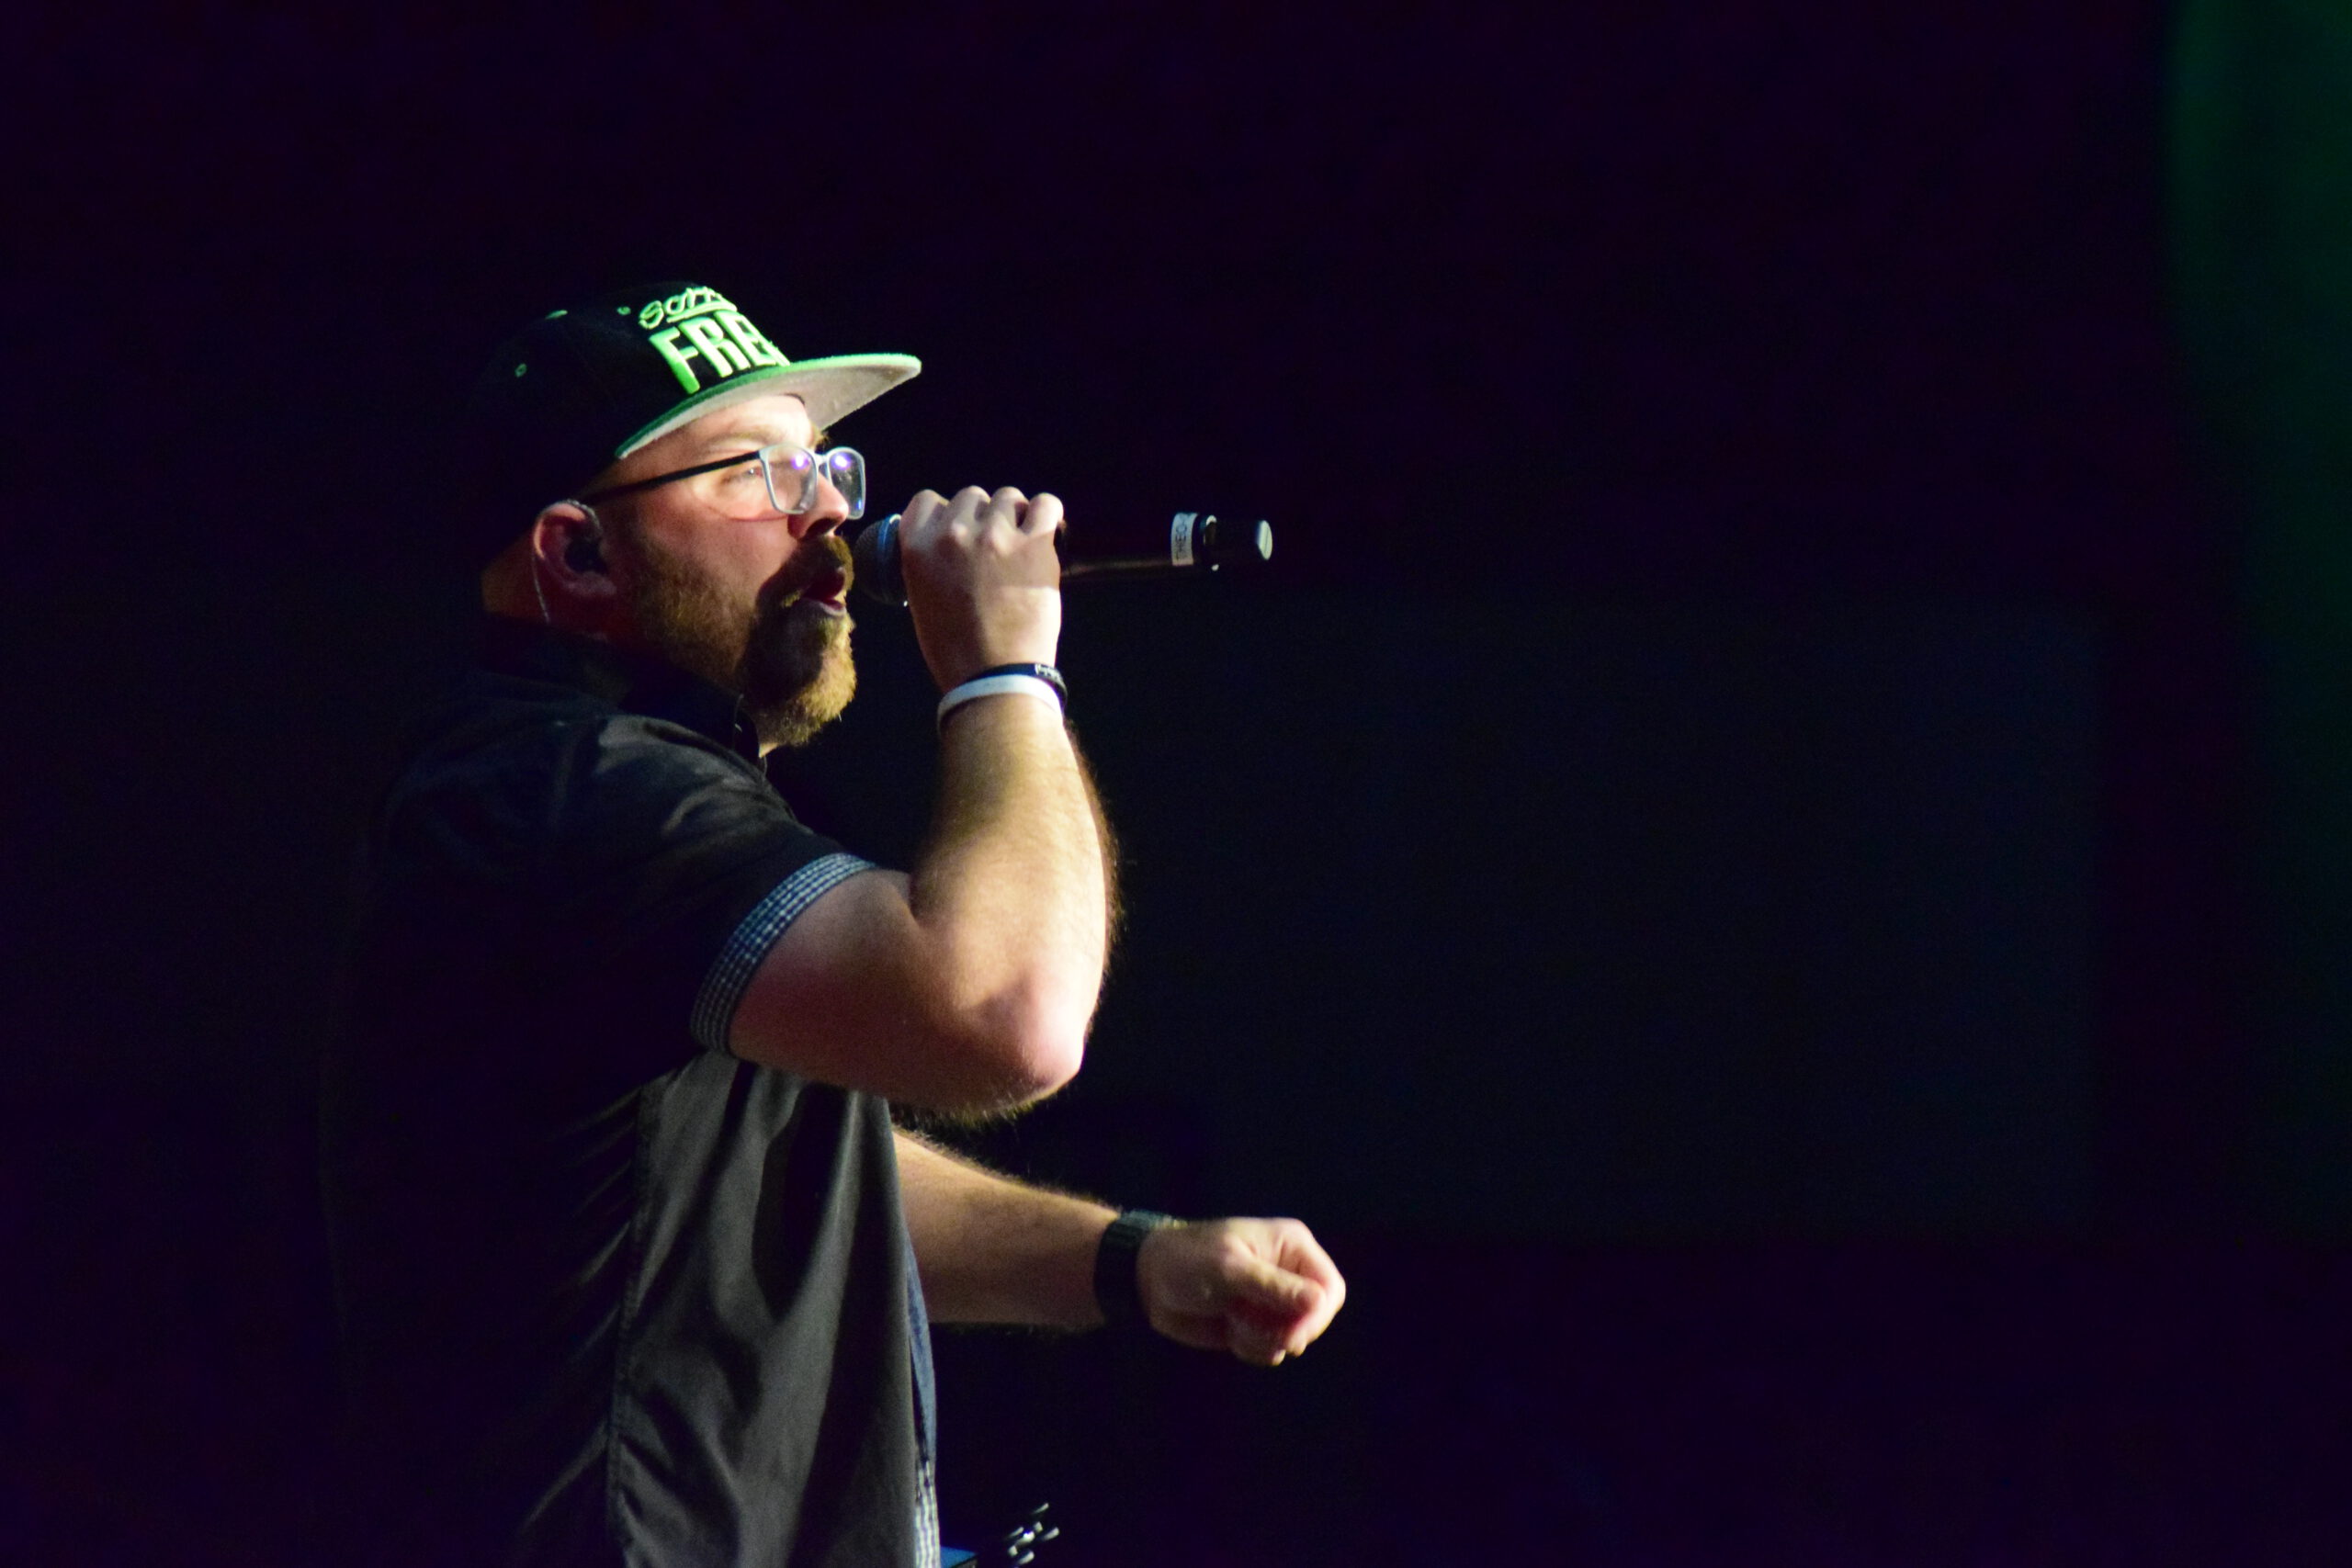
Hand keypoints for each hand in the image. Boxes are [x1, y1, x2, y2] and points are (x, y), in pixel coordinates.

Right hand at [897, 485, 1063, 691]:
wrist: (993, 675)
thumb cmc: (955, 648)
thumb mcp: (921, 598)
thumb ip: (929, 561)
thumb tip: (944, 542)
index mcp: (917, 547)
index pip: (927, 500)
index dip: (946, 514)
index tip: (959, 532)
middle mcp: (952, 533)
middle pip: (971, 497)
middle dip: (981, 519)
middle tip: (993, 550)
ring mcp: (994, 535)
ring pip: (1008, 498)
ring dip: (1014, 517)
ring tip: (1020, 546)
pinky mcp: (1033, 545)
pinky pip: (1047, 505)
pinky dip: (1047, 514)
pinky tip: (1045, 532)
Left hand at [1134, 1218, 1345, 1365]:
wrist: (1149, 1280)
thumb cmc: (1187, 1260)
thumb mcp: (1229, 1269)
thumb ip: (1274, 1287)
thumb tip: (1320, 1301)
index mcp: (1292, 1247)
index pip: (1330, 1288)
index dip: (1317, 1316)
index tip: (1291, 1336)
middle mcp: (1289, 1273)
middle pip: (1317, 1317)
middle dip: (1287, 1331)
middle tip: (1250, 1330)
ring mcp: (1273, 1301)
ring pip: (1294, 1338)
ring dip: (1263, 1339)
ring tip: (1233, 1320)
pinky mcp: (1257, 1324)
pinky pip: (1272, 1350)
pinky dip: (1252, 1348)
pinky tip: (1229, 1330)